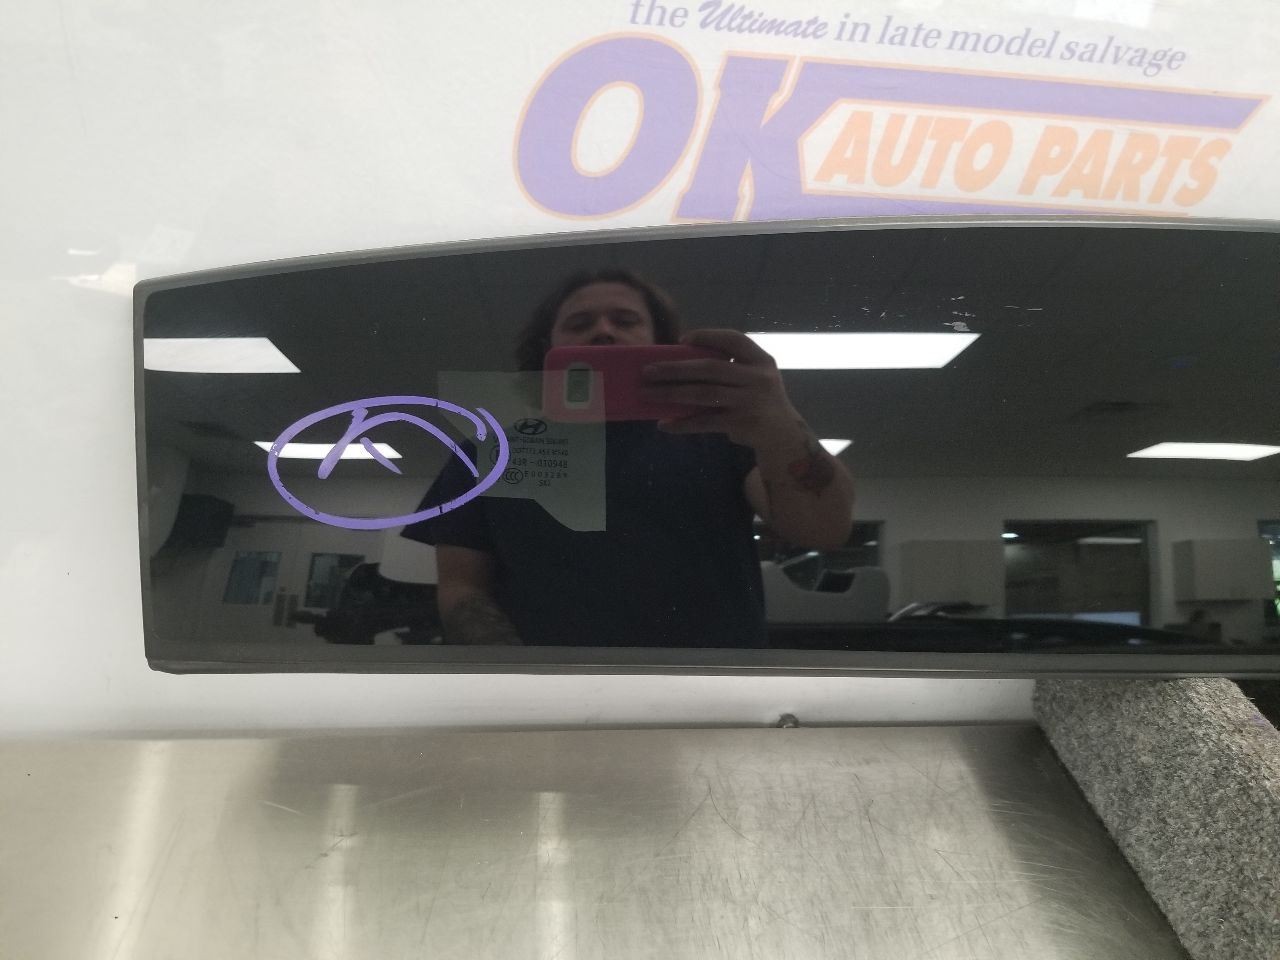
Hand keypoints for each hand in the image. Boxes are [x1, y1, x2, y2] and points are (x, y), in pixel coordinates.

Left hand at [640, 329, 799, 447]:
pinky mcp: (741, 423)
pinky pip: (705, 422)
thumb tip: (679, 365)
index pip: (734, 340)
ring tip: (647, 393)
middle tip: (647, 371)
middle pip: (709, 368)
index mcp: (761, 361)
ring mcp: (749, 401)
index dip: (708, 336)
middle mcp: (758, 378)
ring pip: (703, 394)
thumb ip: (731, 369)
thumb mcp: (756, 378)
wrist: (783, 436)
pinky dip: (682, 424)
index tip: (682, 339)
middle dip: (675, 369)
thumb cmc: (759, 401)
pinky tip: (664, 424)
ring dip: (671, 393)